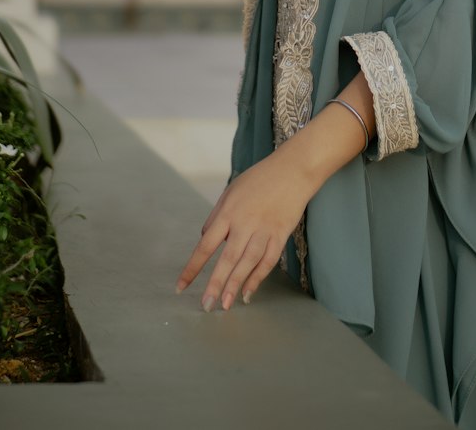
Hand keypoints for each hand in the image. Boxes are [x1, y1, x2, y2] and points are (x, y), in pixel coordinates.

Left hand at [174, 146, 313, 309]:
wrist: (293, 169)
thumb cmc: (259, 178)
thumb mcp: (231, 190)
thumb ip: (216, 215)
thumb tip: (204, 238)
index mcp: (228, 212)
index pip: (206, 245)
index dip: (193, 267)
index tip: (181, 286)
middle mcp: (245, 222)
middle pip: (228, 258)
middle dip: (216, 284)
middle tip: (206, 306)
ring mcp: (264, 229)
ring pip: (248, 262)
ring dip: (236, 284)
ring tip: (226, 305)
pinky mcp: (281, 234)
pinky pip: (268, 260)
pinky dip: (258, 277)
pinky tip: (248, 291)